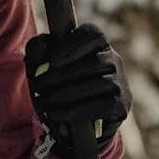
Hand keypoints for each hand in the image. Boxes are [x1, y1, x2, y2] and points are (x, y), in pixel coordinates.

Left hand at [24, 22, 130, 158]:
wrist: (77, 124)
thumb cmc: (58, 87)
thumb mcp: (43, 67)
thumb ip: (37, 50)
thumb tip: (41, 43)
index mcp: (98, 45)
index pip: (92, 34)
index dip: (72, 45)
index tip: (50, 61)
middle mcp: (114, 60)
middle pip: (94, 62)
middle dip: (62, 75)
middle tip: (37, 86)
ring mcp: (120, 82)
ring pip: (98, 84)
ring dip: (66, 94)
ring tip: (43, 102)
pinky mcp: (121, 104)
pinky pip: (102, 105)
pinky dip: (77, 110)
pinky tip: (56, 114)